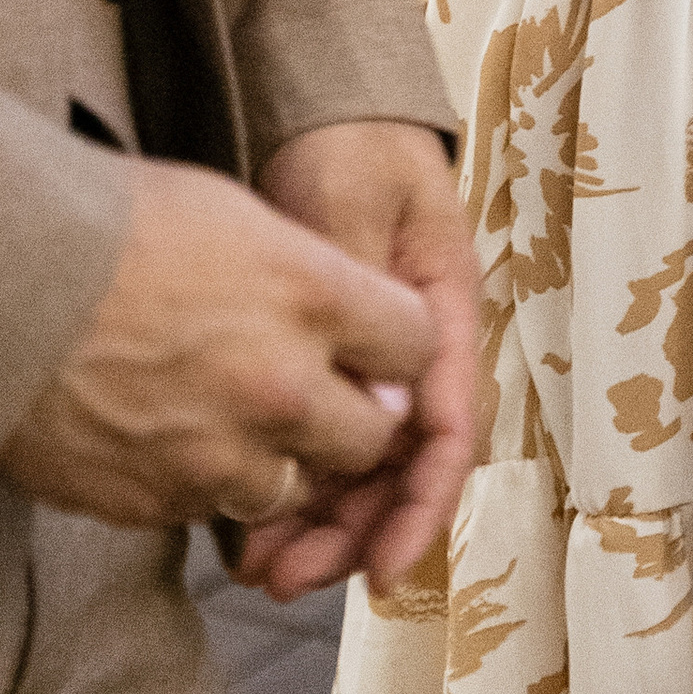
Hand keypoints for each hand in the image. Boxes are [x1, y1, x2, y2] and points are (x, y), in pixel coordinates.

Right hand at [0, 154, 431, 541]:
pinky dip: (209, 485)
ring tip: (240, 418)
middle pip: (373, 437)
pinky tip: (176, 439)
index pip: (416, 344)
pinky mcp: (158, 504)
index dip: (396, 344)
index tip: (374, 341)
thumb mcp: (228, 211)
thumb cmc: (104, 225)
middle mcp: (282, 385)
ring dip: (285, 461)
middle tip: (321, 393)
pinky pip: (214, 512)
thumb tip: (342, 314)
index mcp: (311, 294)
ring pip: (298, 487)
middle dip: (357, 418)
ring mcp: (220, 455)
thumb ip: (305, 272)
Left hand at [232, 120, 477, 601]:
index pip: (449, 428)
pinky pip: (323, 440)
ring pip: (361, 464)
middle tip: (287, 578)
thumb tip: (377, 405)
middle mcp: (417, 353)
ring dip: (321, 522)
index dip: (420, 506)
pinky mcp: (333, 364)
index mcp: (443, 312)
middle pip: (402, 466)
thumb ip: (363, 296)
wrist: (326, 115)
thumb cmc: (351, 148)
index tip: (385, 569)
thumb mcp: (356, 206)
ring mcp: (376, 362)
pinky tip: (243, 524)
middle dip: (355, 533)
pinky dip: (292, 484)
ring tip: (259, 568)